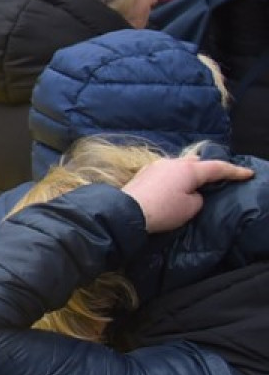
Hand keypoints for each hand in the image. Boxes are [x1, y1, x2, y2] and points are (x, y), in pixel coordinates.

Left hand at [122, 157, 253, 232]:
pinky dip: (174, 176)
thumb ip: (198, 197)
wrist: (127, 212)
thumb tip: (192, 192)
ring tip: (193, 183)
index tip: (247, 173)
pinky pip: (166, 171)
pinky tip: (172, 186)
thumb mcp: (191, 207)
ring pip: (179, 164)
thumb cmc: (163, 210)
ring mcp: (156, 165)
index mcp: (189, 169)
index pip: (217, 168)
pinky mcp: (144, 173)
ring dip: (188, 172)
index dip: (234, 171)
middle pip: (196, 161)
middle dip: (208, 168)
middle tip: (216, 178)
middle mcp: (172, 162)